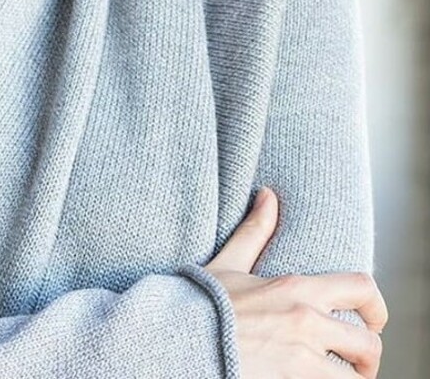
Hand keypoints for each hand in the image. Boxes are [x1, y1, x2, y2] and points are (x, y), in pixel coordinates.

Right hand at [203, 186, 388, 378]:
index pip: (362, 289)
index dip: (377, 307)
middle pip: (368, 344)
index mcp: (297, 288)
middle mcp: (306, 321)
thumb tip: (268, 195)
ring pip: (352, 378)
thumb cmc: (199, 303)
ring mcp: (300, 357)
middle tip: (355, 365)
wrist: (177, 337)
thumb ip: (254, 232)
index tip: (371, 321)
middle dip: (367, 359)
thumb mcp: (228, 265)